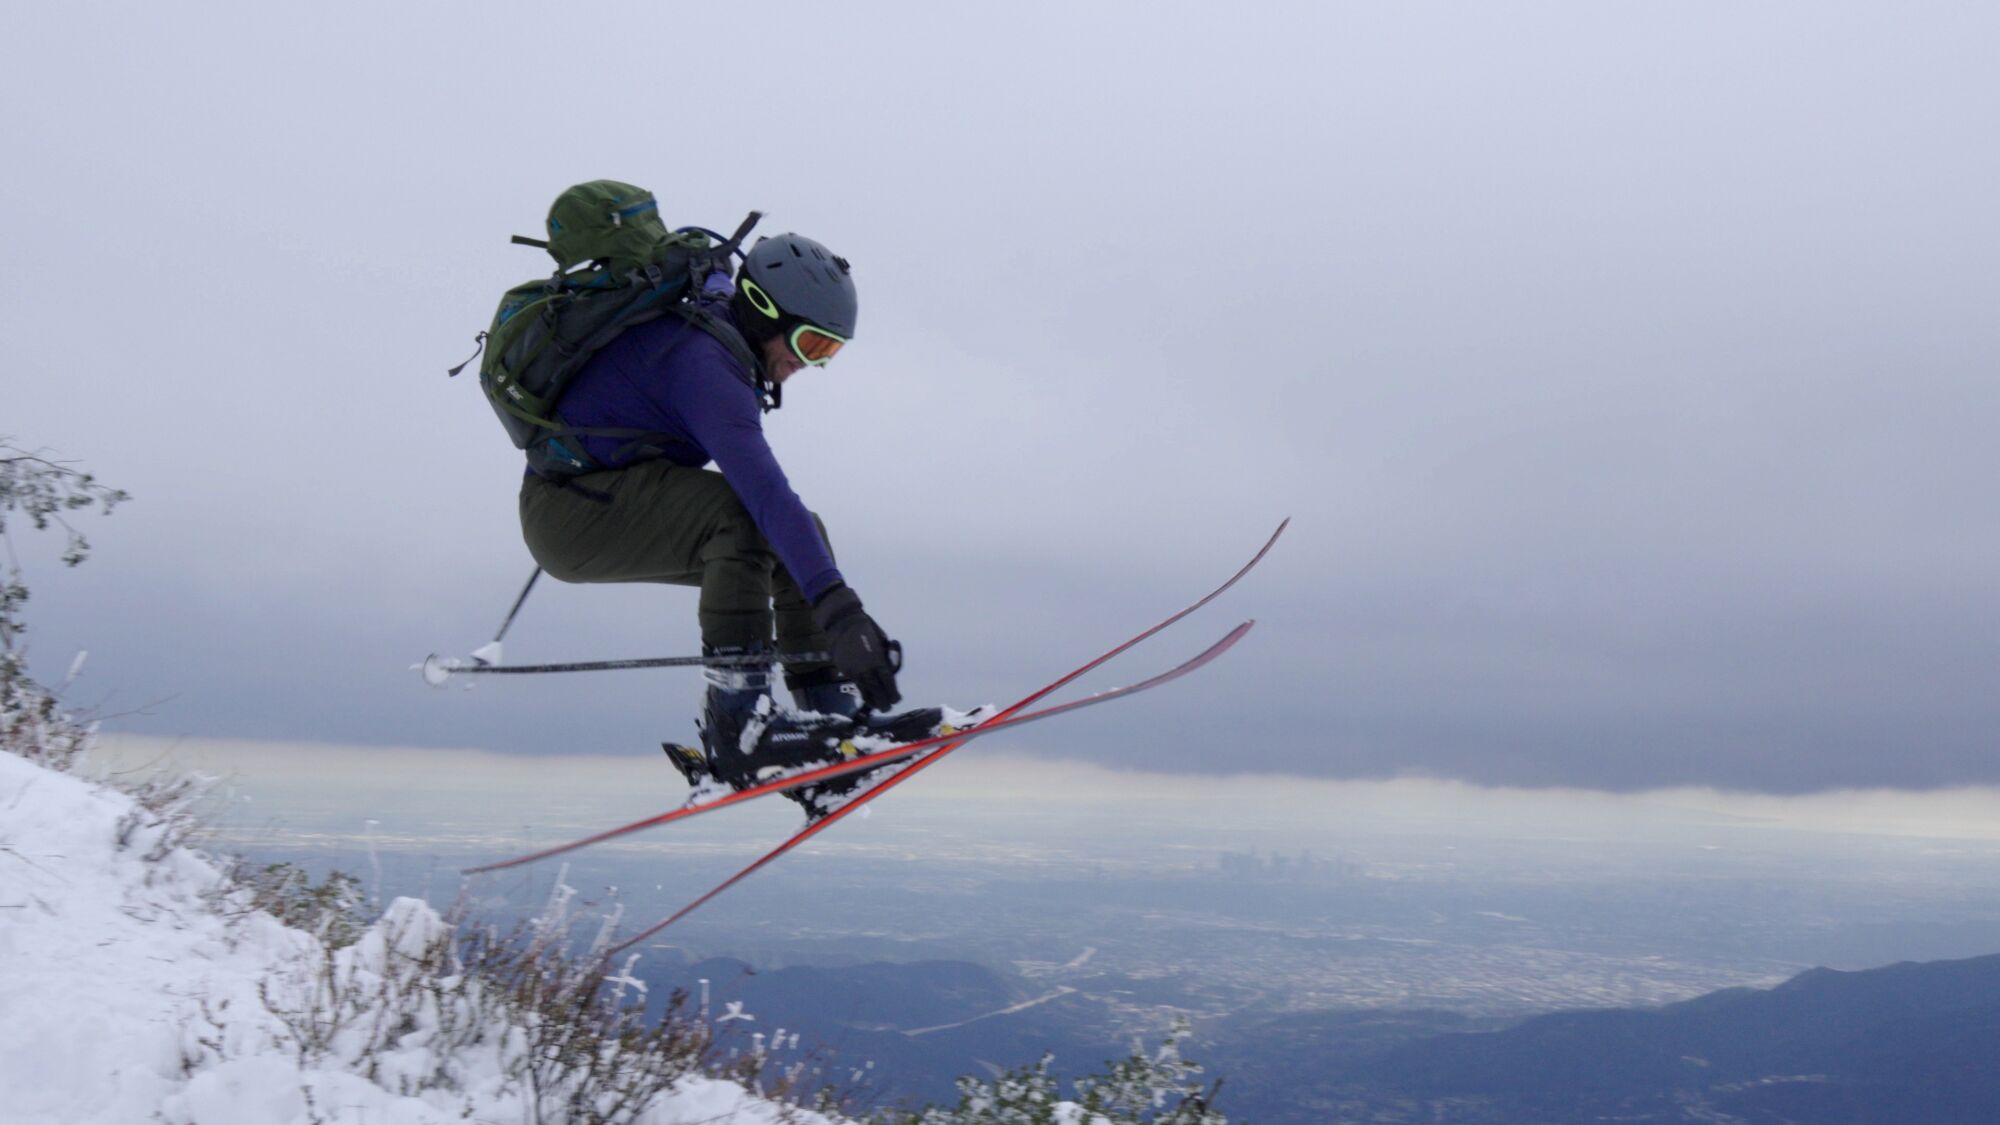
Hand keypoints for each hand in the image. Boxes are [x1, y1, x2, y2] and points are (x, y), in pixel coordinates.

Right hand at [811, 584, 901, 711]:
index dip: (892, 692)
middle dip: (883, 700)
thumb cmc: (867, 629)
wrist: (843, 623)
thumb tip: (889, 669)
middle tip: (888, 707)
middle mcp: (865, 668)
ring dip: (872, 699)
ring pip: (864, 689)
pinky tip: (867, 695)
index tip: (897, 699)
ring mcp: (853, 670)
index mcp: (877, 659)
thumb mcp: (882, 641)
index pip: (887, 680)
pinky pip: (856, 684)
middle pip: (876, 689)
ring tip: (878, 705)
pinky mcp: (844, 670)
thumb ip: (885, 657)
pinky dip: (862, 691)